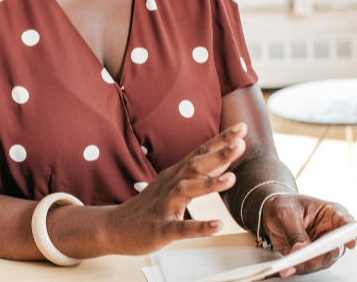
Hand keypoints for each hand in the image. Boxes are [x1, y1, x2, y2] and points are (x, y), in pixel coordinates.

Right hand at [103, 123, 247, 255]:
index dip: (221, 140)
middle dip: (218, 154)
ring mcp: (164, 206)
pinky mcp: (160, 229)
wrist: (115, 227)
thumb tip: (226, 160)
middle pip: (195, 166)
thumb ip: (200, 174)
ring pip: (187, 191)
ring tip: (232, 179)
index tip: (241, 127)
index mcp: (176, 174)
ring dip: (209, 184)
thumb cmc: (150, 206)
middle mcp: (170, 186)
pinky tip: (217, 225)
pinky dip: (199, 227)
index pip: (200, 152)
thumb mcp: (174, 185)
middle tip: (240, 143)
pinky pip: (181, 228)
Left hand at [260, 194, 355, 277]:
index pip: (346, 223)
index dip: (350, 233)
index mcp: (331, 213)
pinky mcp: (312, 256)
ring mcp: (322, 246)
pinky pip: (310, 266)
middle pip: (335, 248)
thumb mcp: (286, 213)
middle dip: (321, 256)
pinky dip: (299, 268)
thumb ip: (294, 232)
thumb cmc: (284, 205)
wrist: (271, 212)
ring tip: (290, 267)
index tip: (349, 242)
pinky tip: (288, 268)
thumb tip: (300, 249)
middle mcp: (331, 231)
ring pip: (323, 261)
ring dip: (308, 265)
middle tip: (306, 258)